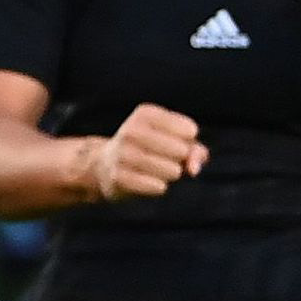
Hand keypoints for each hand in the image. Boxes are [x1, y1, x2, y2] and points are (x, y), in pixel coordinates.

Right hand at [82, 102, 204, 202]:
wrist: (105, 165)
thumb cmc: (150, 150)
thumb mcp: (174, 141)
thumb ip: (195, 151)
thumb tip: (193, 170)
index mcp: (146, 113)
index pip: (189, 130)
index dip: (189, 142)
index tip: (173, 141)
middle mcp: (132, 130)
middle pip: (181, 150)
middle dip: (180, 160)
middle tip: (165, 159)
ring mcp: (123, 154)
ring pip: (172, 170)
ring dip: (172, 174)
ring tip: (159, 171)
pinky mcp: (119, 177)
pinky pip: (158, 187)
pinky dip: (160, 187)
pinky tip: (150, 182)